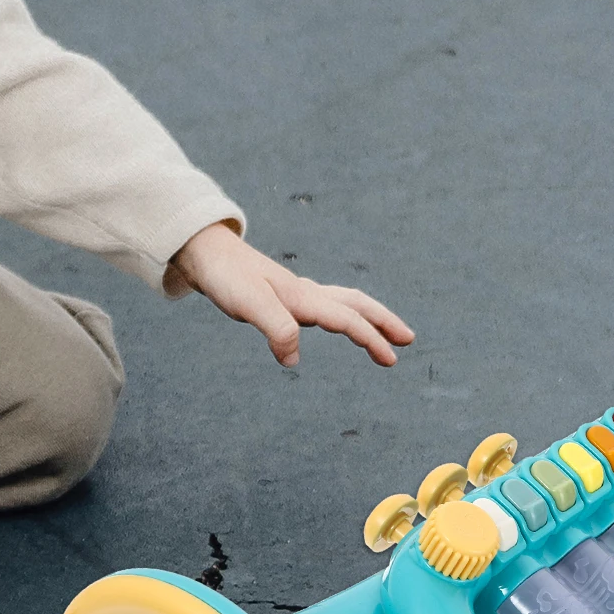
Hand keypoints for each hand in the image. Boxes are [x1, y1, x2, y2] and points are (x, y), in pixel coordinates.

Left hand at [168, 221, 414, 367]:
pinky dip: (339, 315)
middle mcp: (305, 293)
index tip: (392, 359)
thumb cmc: (226, 277)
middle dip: (383, 322)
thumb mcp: (249, 305)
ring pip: (342, 303)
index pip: (346, 319)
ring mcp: (295, 293)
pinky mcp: (282, 295)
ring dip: (366, 318)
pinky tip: (331, 322)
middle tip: (409, 339)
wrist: (204, 253)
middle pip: (355, 305)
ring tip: (382, 334)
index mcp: (302, 297)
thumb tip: (293, 359)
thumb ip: (276, 329)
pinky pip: (323, 306)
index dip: (371, 338)